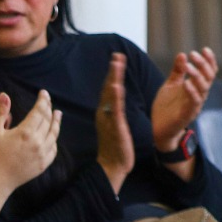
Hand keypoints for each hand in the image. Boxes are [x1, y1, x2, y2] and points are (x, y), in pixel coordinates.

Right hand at [0, 89, 60, 193]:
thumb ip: (0, 112)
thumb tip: (5, 95)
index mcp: (26, 133)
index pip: (39, 111)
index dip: (42, 100)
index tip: (43, 93)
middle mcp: (38, 143)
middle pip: (48, 121)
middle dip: (49, 109)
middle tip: (48, 101)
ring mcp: (42, 155)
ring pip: (53, 134)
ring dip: (56, 123)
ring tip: (58, 114)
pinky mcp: (43, 164)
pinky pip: (53, 149)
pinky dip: (54, 139)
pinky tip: (52, 135)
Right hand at [95, 53, 135, 193]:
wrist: (112, 166)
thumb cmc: (114, 147)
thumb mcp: (114, 125)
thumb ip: (114, 111)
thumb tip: (115, 100)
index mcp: (105, 112)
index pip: (109, 89)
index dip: (113, 73)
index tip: (117, 58)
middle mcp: (104, 113)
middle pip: (108, 88)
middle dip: (113, 71)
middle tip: (117, 55)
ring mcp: (109, 120)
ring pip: (111, 96)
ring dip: (113, 78)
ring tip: (117, 64)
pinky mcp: (115, 128)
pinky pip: (115, 110)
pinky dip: (116, 98)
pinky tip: (117, 86)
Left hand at [150, 48, 217, 149]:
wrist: (158, 129)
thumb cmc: (166, 107)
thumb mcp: (170, 85)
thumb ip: (177, 71)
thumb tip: (182, 54)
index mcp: (196, 87)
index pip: (209, 72)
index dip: (209, 61)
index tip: (205, 49)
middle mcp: (199, 95)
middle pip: (208, 78)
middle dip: (203, 64)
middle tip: (193, 54)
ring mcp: (194, 105)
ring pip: (203, 88)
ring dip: (197, 75)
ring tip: (188, 65)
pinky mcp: (187, 114)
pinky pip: (194, 102)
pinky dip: (192, 92)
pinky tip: (186, 83)